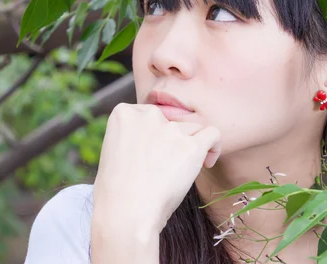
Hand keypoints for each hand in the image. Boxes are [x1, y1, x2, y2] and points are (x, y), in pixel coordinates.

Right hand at [92, 103, 221, 234]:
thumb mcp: (113, 152)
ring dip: (191, 145)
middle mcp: (148, 116)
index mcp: (124, 114)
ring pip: (192, 129)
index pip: (150, 114)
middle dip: (173, 139)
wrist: (127, 213)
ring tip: (185, 169)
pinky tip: (207, 162)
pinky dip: (213, 145)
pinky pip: (213, 133)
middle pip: (172, 120)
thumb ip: (133, 136)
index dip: (155, 134)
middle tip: (167, 165)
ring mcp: (171, 130)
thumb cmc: (116, 192)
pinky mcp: (191, 146)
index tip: (154, 153)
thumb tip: (155, 137)